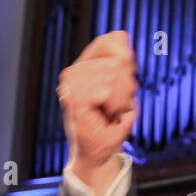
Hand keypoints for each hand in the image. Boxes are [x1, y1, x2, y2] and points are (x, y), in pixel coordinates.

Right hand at [58, 30, 136, 192]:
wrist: (98, 156)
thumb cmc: (109, 126)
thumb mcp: (123, 88)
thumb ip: (123, 63)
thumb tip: (121, 43)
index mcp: (83, 66)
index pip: (110, 40)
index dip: (125, 60)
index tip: (121, 84)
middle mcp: (73, 73)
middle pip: (118, 60)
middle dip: (126, 86)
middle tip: (114, 107)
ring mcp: (70, 86)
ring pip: (114, 75)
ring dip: (121, 99)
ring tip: (110, 113)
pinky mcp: (72, 99)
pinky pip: (106, 89)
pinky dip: (114, 105)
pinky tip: (106, 116)